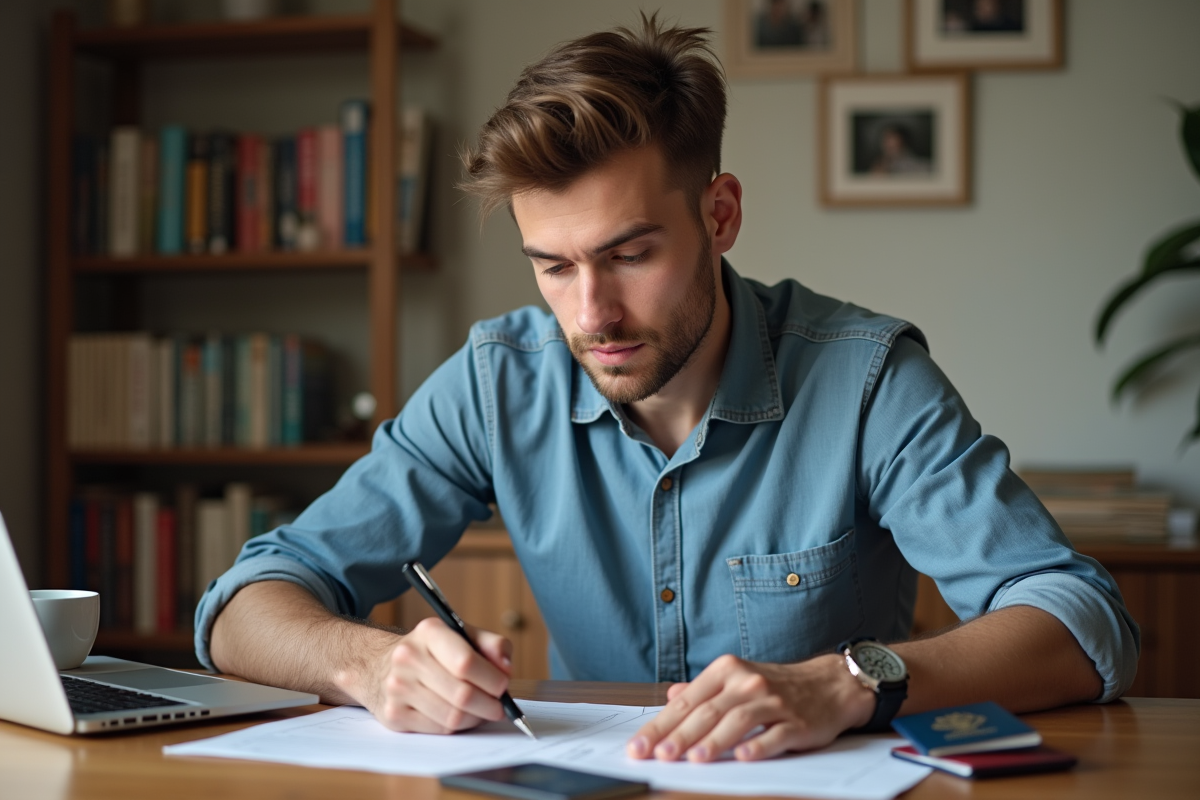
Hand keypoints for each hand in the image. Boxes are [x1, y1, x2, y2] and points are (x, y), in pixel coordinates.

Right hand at [335, 616, 512, 733]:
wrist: (379, 665)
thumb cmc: (432, 651)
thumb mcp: (461, 635)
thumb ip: (491, 644)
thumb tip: (505, 668)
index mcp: (429, 632)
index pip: (466, 662)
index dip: (492, 679)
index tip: (503, 686)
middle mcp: (408, 657)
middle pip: (462, 694)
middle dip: (489, 705)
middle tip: (499, 707)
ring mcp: (397, 688)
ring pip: (452, 717)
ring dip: (475, 718)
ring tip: (481, 711)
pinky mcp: (393, 715)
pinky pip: (438, 729)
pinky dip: (456, 727)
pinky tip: (459, 716)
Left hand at [626, 653, 874, 761]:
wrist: (829, 684)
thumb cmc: (777, 686)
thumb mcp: (737, 680)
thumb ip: (703, 691)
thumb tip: (671, 697)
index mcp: (727, 671)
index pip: (687, 701)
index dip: (661, 724)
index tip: (640, 745)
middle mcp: (747, 682)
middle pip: (708, 711)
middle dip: (680, 735)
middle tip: (659, 755)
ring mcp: (773, 701)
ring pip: (738, 721)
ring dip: (714, 741)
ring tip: (694, 759)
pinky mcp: (797, 721)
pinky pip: (775, 734)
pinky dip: (758, 745)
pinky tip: (742, 757)